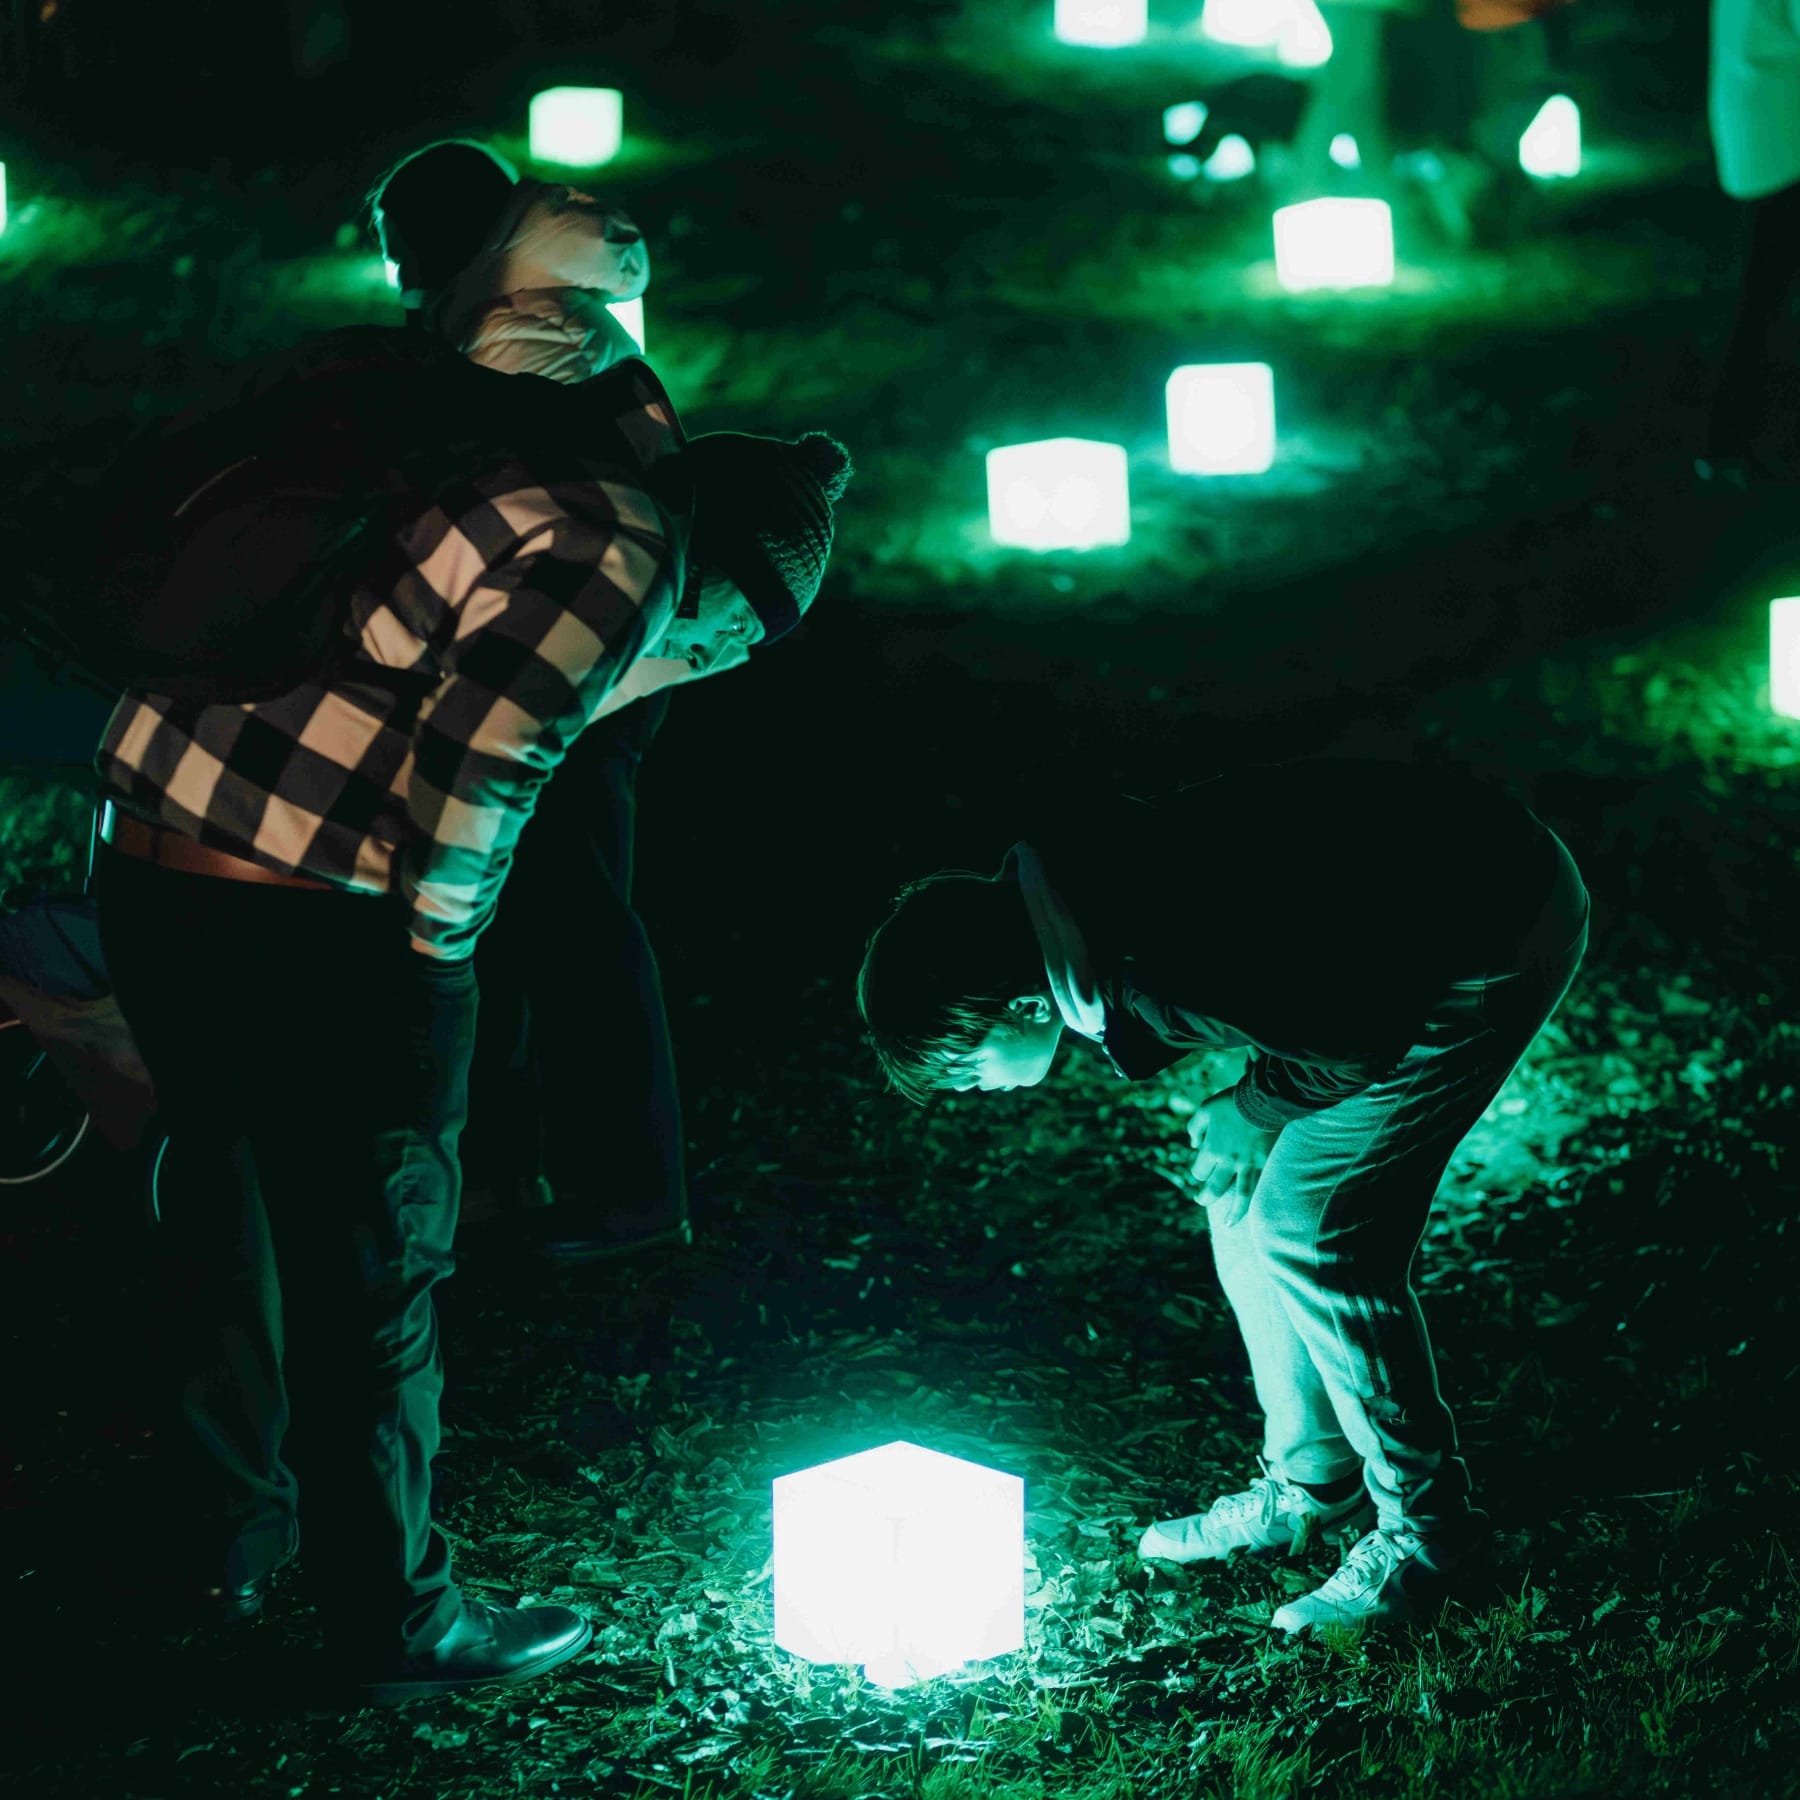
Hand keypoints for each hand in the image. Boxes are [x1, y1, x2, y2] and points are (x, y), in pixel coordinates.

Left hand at [1187, 1088, 1279, 1228]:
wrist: (1262, 1099)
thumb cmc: (1231, 1103)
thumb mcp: (1205, 1109)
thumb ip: (1195, 1127)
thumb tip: (1193, 1143)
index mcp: (1211, 1148)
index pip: (1199, 1171)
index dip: (1198, 1172)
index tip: (1202, 1170)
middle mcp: (1227, 1161)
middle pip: (1214, 1188)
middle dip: (1206, 1198)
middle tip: (1201, 1201)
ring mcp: (1247, 1165)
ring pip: (1240, 1195)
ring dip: (1233, 1212)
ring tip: (1229, 1224)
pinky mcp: (1264, 1163)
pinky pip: (1257, 1186)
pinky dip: (1254, 1200)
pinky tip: (1254, 1210)